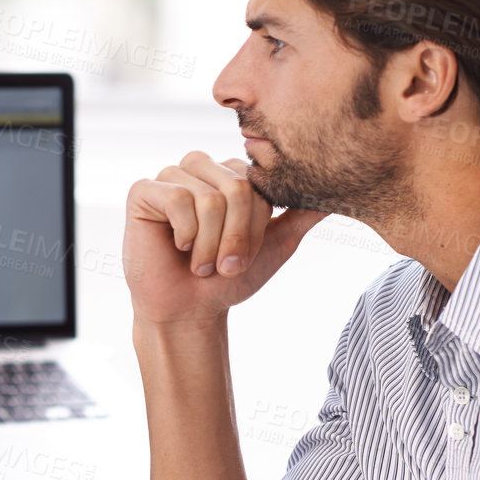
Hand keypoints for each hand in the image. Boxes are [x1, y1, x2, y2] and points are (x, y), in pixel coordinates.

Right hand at [123, 154, 327, 325]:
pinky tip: (177, 247)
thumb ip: (302, 215)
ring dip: (210, 244)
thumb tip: (337, 194)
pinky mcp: (143, 191)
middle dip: (236, 238)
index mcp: (231, 174)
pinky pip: (178, 200)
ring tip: (200, 263)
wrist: (189, 311)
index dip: (255, 228)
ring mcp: (171, 177)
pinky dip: (186, 235)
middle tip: (223, 265)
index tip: (242, 257)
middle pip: (237, 189)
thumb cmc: (227, 279)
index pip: (259, 186)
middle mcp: (202, 168)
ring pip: (209, 198)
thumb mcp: (275, 245)